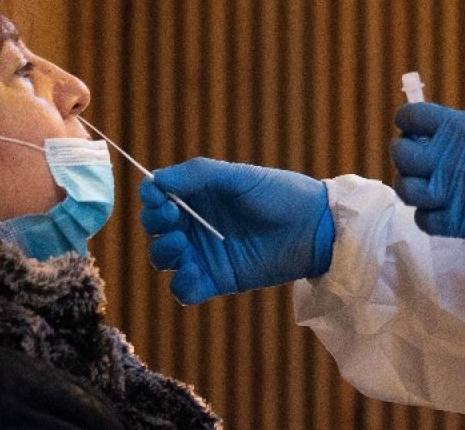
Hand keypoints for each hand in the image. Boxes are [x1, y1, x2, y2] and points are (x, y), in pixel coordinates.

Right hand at [140, 158, 334, 304]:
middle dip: (155, 225)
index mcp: (198, 194)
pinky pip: (184, 290)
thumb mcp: (238, 176)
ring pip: (163, 259)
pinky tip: (195, 272)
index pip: (157, 197)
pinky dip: (181, 284)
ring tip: (183, 245)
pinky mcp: (216, 280)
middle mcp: (196, 224)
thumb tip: (155, 181)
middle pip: (155, 229)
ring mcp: (204, 253)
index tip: (159, 199)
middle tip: (174, 221)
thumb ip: (196, 174)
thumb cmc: (279, 193)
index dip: (151, 198)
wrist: (314, 227)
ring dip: (163, 252)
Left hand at [391, 103, 464, 242]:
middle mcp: (446, 158)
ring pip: (407, 190)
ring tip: (428, 188)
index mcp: (457, 127)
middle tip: (419, 161)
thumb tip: (447, 140)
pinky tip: (442, 211)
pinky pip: (425, 221)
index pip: (410, 118)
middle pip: (401, 155)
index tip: (416, 131)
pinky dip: (429, 216)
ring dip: (413, 187)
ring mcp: (450, 192)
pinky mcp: (460, 223)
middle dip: (405, 156)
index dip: (409, 124)